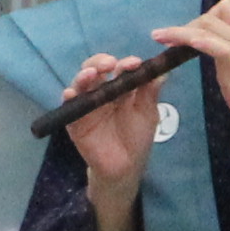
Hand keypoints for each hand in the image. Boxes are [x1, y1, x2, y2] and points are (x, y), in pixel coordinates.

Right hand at [59, 50, 157, 196]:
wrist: (126, 167)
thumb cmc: (137, 137)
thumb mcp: (148, 113)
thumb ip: (151, 93)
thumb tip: (161, 71)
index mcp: (121, 87)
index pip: (119, 68)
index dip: (125, 63)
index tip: (135, 64)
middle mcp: (102, 91)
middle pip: (96, 69)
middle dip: (101, 62)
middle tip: (109, 64)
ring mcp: (87, 105)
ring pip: (81, 84)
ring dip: (83, 76)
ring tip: (90, 74)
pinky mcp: (74, 121)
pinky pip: (69, 107)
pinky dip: (68, 98)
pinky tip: (70, 93)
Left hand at [159, 0, 229, 146]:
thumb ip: (227, 52)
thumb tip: (208, 45)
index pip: (226, 9)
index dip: (203, 16)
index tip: (186, 32)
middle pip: (212, 15)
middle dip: (186, 25)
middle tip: (167, 39)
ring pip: (207, 27)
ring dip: (179, 31)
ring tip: (158, 36)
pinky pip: (214, 44)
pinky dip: (197, 41)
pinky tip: (183, 43)